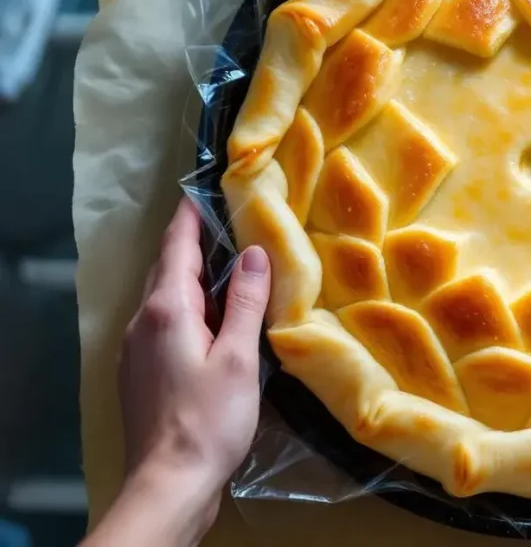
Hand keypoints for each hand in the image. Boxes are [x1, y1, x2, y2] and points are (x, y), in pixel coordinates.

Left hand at [83, 197, 270, 546]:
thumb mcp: (239, 357)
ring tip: (228, 267)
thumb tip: (254, 253)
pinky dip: (188, 307)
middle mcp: (142, 321)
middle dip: (193, 244)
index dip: (190, 217)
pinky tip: (213, 320)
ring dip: (193, 277)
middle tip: (228, 223)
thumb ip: (246, 302)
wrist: (169, 481)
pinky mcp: (141, 371)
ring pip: (166, 297)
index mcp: (166, 310)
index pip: (176, 247)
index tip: (204, 189)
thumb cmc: (210, 418)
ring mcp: (136, 348)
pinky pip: (164, 322)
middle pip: (168, 269)